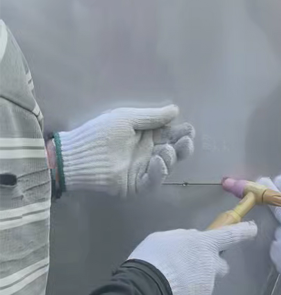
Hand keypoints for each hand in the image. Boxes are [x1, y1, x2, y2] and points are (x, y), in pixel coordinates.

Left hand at [55, 105, 194, 196]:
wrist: (77, 154)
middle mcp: (148, 153)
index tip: (189, 129)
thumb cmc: (99, 132)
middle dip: (183, 146)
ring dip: (172, 158)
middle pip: (173, 151)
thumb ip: (152, 116)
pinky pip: (153, 181)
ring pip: (167, 166)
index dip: (182, 132)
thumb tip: (176, 110)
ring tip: (168, 150)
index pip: (170, 134)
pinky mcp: (136, 185)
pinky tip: (157, 161)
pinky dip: (159, 173)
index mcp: (147, 136)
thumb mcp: (126, 118)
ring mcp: (143, 169)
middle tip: (186, 140)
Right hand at [129, 223, 257, 294]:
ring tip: (171, 287)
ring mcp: (208, 287)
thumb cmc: (152, 258)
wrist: (144, 290)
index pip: (230, 235)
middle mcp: (211, 265)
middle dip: (212, 266)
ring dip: (194, 284)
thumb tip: (193, 241)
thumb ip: (184, 239)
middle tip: (193, 269)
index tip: (254, 228)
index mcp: (203, 244)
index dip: (243, 231)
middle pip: (221, 265)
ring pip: (205, 284)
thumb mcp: (165, 238)